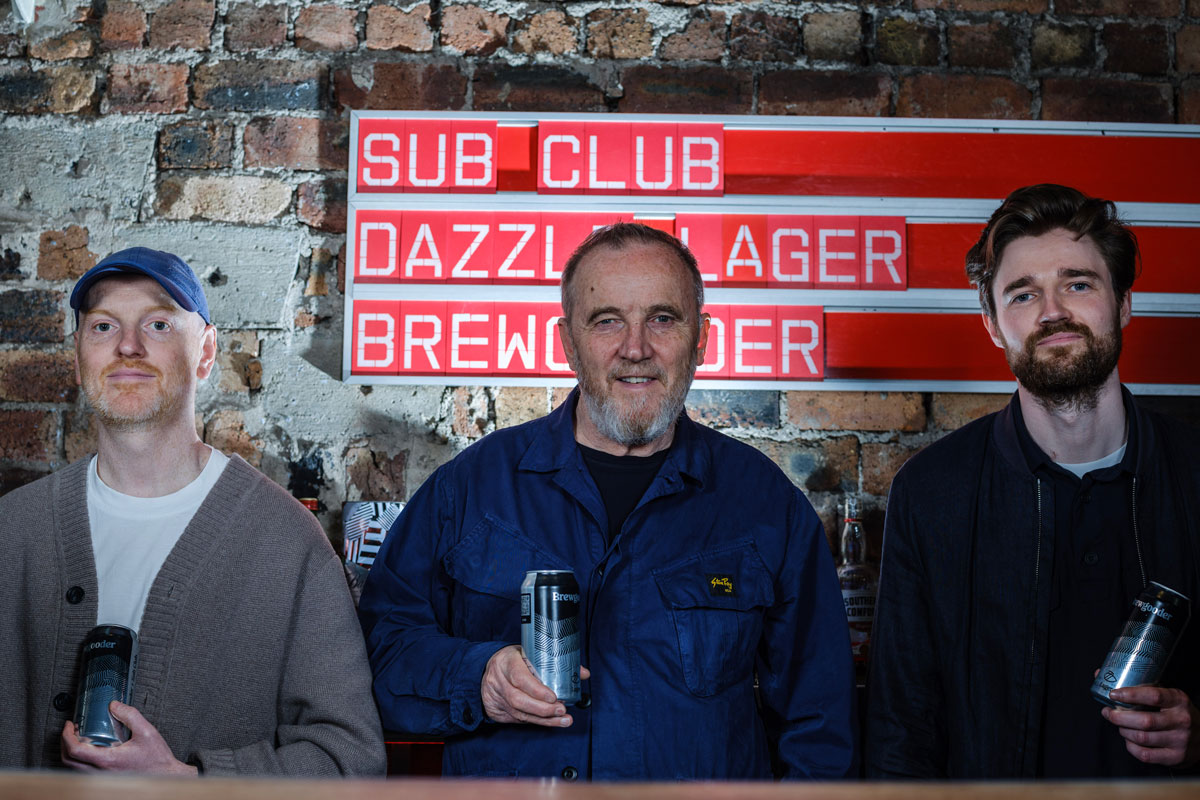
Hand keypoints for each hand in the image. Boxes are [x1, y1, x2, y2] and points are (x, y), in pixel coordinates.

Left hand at [61, 701, 197, 775]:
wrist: (164, 775)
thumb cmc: (156, 759)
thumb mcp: (146, 731)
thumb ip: (130, 715)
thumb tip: (114, 705)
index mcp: (107, 759)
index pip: (75, 750)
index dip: (67, 736)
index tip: (69, 725)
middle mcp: (100, 771)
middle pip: (68, 760)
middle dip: (64, 742)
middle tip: (70, 729)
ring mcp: (101, 776)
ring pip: (73, 767)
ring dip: (71, 751)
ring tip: (79, 737)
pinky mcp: (104, 778)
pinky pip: (82, 770)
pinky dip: (80, 758)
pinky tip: (90, 748)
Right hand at [481, 644, 589, 727]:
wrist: (490, 670)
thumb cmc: (515, 660)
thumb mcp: (530, 654)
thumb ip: (555, 662)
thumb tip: (583, 673)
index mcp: (506, 661)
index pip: (519, 677)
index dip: (536, 690)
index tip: (554, 697)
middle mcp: (498, 680)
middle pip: (518, 699)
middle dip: (542, 708)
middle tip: (562, 710)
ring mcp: (496, 697)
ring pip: (519, 713)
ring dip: (544, 719)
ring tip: (563, 720)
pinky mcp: (497, 711)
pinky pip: (518, 720)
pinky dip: (537, 722)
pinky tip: (552, 722)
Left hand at [1101, 686, 1199, 767]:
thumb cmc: (1176, 713)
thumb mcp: (1167, 696)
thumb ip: (1139, 687)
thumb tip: (1100, 674)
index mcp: (1179, 700)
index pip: (1153, 696)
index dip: (1130, 695)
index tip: (1113, 694)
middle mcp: (1182, 720)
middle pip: (1144, 721)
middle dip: (1119, 717)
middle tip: (1108, 712)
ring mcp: (1180, 741)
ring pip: (1142, 738)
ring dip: (1123, 731)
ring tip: (1119, 725)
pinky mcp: (1175, 757)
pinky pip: (1145, 754)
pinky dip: (1131, 747)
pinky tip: (1129, 739)